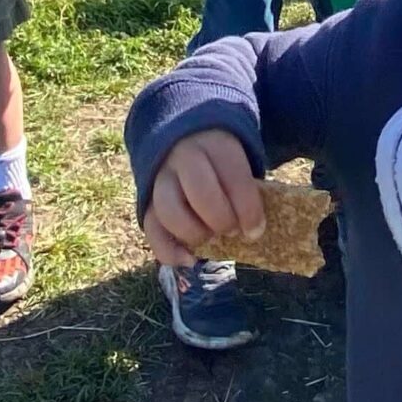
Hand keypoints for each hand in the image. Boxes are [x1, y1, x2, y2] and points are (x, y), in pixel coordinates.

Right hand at [142, 130, 263, 268]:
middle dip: (221, 220)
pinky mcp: (147, 200)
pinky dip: (168, 250)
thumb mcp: (239, 163)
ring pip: (169, 210)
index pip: (234, 178)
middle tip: (232, 231)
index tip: (255, 231)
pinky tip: (189, 260)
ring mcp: (161, 178)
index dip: (247, 210)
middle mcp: (184, 158)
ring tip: (212, 239)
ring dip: (194, 233)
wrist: (185, 141)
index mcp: (216, 146)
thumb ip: (245, 191)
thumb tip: (253, 231)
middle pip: (200, 193)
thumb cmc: (223, 162)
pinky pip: (150, 228)